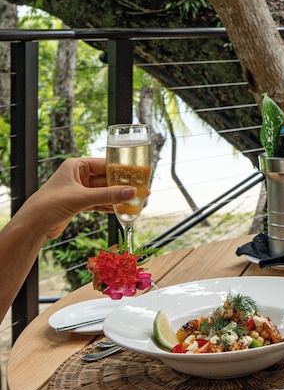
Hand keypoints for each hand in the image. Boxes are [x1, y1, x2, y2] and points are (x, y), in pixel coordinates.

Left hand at [20, 158, 136, 239]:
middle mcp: (79, 176)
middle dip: (124, 185)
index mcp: (76, 166)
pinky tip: (124, 209)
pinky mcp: (80, 203)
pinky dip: (112, 205)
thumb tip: (132, 192)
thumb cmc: (50, 205)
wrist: (33, 225)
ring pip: (105, 192)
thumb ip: (108, 196)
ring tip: (138, 200)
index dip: (123, 170)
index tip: (140, 174)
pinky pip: (101, 202)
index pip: (105, 164)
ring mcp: (80, 190)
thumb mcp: (81, 198)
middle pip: (107, 178)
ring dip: (120, 197)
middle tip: (143, 189)